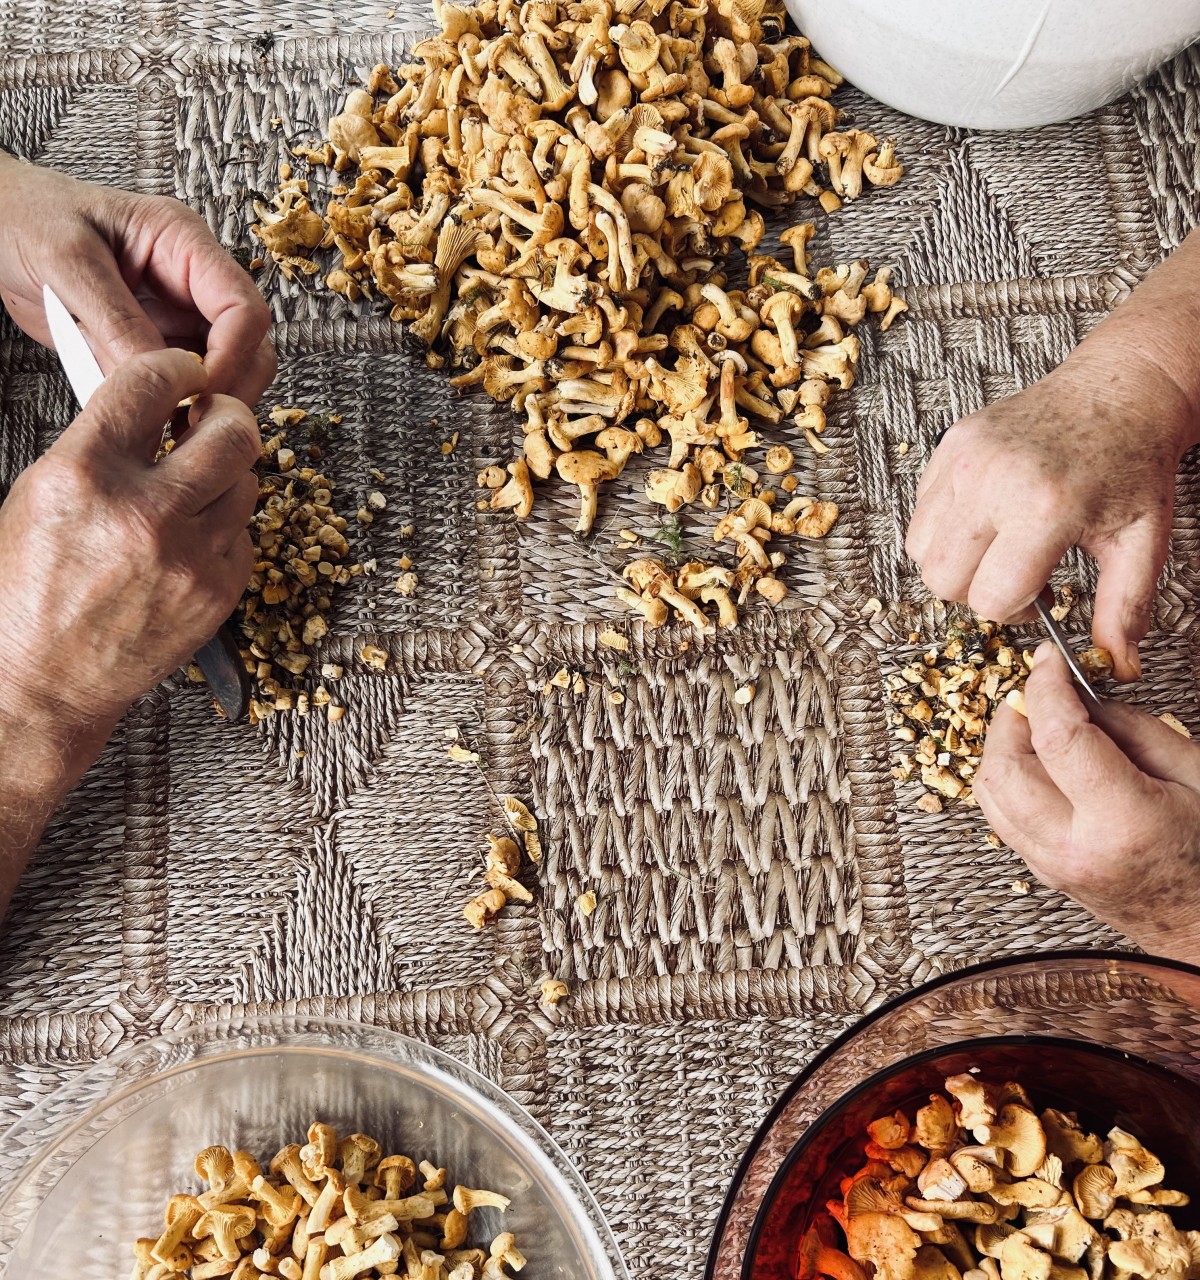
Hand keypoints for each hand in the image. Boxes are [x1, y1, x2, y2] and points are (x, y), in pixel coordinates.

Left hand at [0, 155, 275, 404]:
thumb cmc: (24, 217)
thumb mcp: (67, 260)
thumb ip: (116, 319)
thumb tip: (161, 376)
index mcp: (182, 243)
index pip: (244, 307)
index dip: (234, 355)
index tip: (203, 392)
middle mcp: (190, 282)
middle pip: (248, 346)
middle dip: (229, 387)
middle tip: (192, 422)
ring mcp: (174, 316)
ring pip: (223, 372)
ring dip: (204, 404)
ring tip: (170, 431)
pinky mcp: (152, 345)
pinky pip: (178, 386)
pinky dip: (171, 409)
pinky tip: (150, 424)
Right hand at [0, 348, 259, 734]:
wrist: (41, 680)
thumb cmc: (30, 590)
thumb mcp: (41, 495)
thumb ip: (101, 445)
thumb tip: (154, 406)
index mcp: (83, 475)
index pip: (153, 381)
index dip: (176, 368)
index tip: (183, 373)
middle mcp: (142, 511)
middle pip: (232, 428)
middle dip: (226, 417)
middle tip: (211, 424)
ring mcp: (188, 555)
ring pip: (247, 481)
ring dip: (225, 477)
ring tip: (191, 492)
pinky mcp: (218, 590)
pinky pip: (244, 533)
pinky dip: (224, 530)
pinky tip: (189, 542)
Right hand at [906, 361, 1186, 682]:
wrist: (1121, 388)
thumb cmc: (1133, 461)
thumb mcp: (1143, 542)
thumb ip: (1124, 609)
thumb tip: (1116, 667)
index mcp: (1045, 507)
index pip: (990, 597)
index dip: (1013, 611)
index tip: (1039, 597)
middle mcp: (994, 480)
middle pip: (942, 580)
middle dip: (975, 593)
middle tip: (1014, 577)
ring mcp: (965, 459)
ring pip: (921, 550)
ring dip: (954, 565)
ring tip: (998, 549)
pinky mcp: (951, 444)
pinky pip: (921, 512)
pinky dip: (945, 530)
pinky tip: (987, 520)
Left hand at [975, 644, 1199, 963]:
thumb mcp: (1193, 773)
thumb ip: (1131, 728)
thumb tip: (1079, 694)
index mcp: (1123, 823)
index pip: (1057, 739)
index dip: (1046, 688)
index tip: (1048, 661)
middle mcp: (1075, 848)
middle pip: (1005, 766)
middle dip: (1014, 715)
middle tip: (1040, 692)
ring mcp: (1051, 865)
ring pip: (990, 791)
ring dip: (1004, 745)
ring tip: (1039, 724)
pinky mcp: (1041, 870)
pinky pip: (1000, 814)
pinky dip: (1008, 777)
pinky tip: (1039, 763)